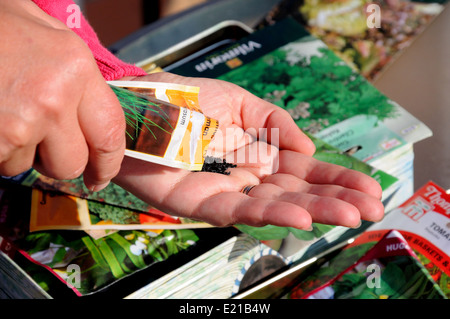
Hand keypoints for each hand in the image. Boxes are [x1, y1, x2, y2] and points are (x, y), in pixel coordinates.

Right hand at [0, 0, 125, 190]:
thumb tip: (101, 113)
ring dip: (19, 152)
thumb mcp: (50, 34)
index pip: (110, 134)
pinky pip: (3, 164)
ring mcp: (20, 123)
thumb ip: (82, 75)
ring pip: (29, 167)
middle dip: (57, 160)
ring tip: (6, 115)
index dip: (108, 163)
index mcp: (77, 70)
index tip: (100, 176)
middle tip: (42, 141)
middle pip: (71, 163)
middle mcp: (54, 100)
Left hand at [114, 72, 383, 228]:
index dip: (337, 178)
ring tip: (350, 216)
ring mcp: (227, 192)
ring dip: (314, 210)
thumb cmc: (186, 99)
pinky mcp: (201, 203)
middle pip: (297, 191)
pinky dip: (269, 213)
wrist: (140, 107)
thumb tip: (308, 150)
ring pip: (275, 205)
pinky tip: (300, 215)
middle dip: (336, 199)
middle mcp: (249, 176)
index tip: (372, 187)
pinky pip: (238, 210)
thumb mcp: (239, 101)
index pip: (305, 169)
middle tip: (373, 210)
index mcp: (260, 152)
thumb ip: (275, 122)